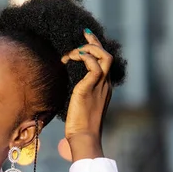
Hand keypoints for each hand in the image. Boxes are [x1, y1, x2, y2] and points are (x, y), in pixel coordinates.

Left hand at [60, 29, 112, 159]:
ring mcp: (100, 85)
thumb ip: (77, 95)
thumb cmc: (79, 126)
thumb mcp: (79, 105)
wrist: (83, 137)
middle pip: (107, 55)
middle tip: (83, 35)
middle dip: (95, 42)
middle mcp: (105, 84)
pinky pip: (92, 66)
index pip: (104, 62)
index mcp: (104, 87)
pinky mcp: (90, 88)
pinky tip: (69, 59)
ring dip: (87, 49)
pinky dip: (82, 58)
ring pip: (103, 57)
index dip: (97, 49)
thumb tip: (65, 90)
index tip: (86, 41)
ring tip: (72, 54)